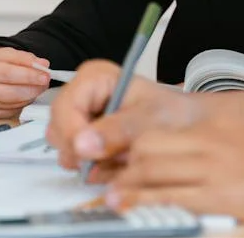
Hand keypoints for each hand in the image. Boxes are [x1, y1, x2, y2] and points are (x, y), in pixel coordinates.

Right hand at [0, 48, 50, 118]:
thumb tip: (42, 64)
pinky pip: (11, 110)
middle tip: (45, 81)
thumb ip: (22, 58)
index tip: (45, 73)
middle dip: (33, 86)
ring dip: (31, 95)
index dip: (29, 74)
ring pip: (13, 102)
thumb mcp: (1, 54)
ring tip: (38, 86)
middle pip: (11, 91)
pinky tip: (26, 95)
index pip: (8, 72)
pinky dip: (23, 103)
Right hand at [45, 60, 204, 179]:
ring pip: (64, 147)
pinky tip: (117, 162)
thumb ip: (118, 130)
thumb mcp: (150, 117)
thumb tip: (82, 146)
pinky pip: (75, 159)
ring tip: (122, 158)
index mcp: (94, 77)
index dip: (74, 134)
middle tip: (115, 158)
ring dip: (91, 161)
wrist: (184, 124)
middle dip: (84, 151)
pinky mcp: (82, 138)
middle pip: (59, 129)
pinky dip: (95, 167)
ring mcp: (78, 118)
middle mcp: (80, 94)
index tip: (92, 156)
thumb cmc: (171, 112)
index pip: (65, 108)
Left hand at [105, 120, 243, 236]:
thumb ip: (232, 154)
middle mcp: (213, 145)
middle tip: (99, 177)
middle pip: (151, 147)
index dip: (134, 146)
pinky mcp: (223, 196)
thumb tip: (215, 169)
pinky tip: (128, 208)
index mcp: (221, 131)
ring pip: (154, 170)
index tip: (116, 159)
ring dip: (125, 184)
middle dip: (121, 162)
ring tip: (105, 195)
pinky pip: (174, 198)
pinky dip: (147, 202)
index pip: (165, 133)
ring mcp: (216, 170)